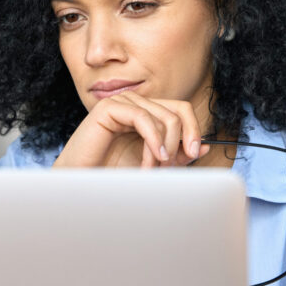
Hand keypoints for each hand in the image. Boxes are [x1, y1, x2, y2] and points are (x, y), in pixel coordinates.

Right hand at [53, 92, 210, 167]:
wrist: (82, 182)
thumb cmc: (112, 173)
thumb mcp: (153, 163)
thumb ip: (175, 154)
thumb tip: (204, 146)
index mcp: (145, 113)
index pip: (180, 109)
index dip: (193, 129)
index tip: (195, 154)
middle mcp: (135, 104)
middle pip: (177, 110)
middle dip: (180, 141)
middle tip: (171, 166)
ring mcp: (122, 103)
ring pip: (163, 116)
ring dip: (164, 147)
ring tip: (153, 168)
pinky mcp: (109, 107)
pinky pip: (144, 117)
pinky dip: (153, 140)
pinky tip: (152, 159)